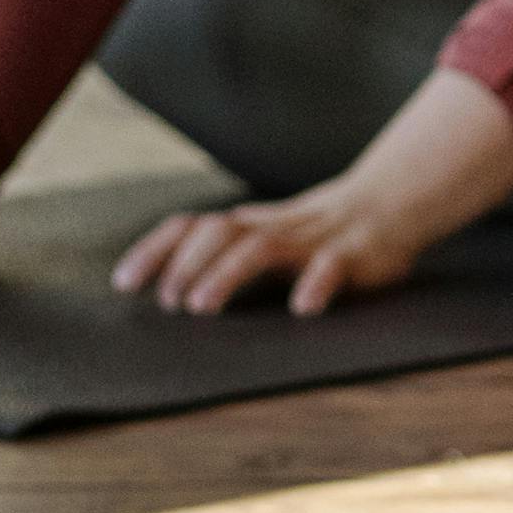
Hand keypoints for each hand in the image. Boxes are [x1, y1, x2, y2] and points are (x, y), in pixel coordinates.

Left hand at [110, 180, 434, 319]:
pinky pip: (330, 267)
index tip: (123, 285)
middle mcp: (271, 228)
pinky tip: (302, 309)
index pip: (189, 227)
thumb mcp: (266, 238)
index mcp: (248, 226)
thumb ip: (225, 256)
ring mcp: (310, 240)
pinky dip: (314, 285)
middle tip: (169, 304)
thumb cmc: (317, 233)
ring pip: (260, 248)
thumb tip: (167, 292)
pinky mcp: (350, 254)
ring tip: (201, 306)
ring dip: (225, 274)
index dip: (153, 252)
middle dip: (186, 265)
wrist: (389, 203)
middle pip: (218, 232)